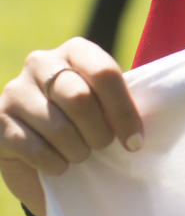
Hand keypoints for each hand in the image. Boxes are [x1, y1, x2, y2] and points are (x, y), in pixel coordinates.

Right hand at [0, 39, 142, 215]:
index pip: (104, 74)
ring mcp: (14, 91)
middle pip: (80, 99)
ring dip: (77, 152)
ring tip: (79, 154)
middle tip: (102, 147)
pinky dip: (55, 165)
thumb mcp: (109, 110)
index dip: (123, 112)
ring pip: (58, 128)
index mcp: (76, 50)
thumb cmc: (88, 126)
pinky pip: (35, 149)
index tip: (135, 142)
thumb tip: (139, 135)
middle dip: (99, 133)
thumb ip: (123, 107)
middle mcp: (40, 62)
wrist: (46, 155)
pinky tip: (57, 164)